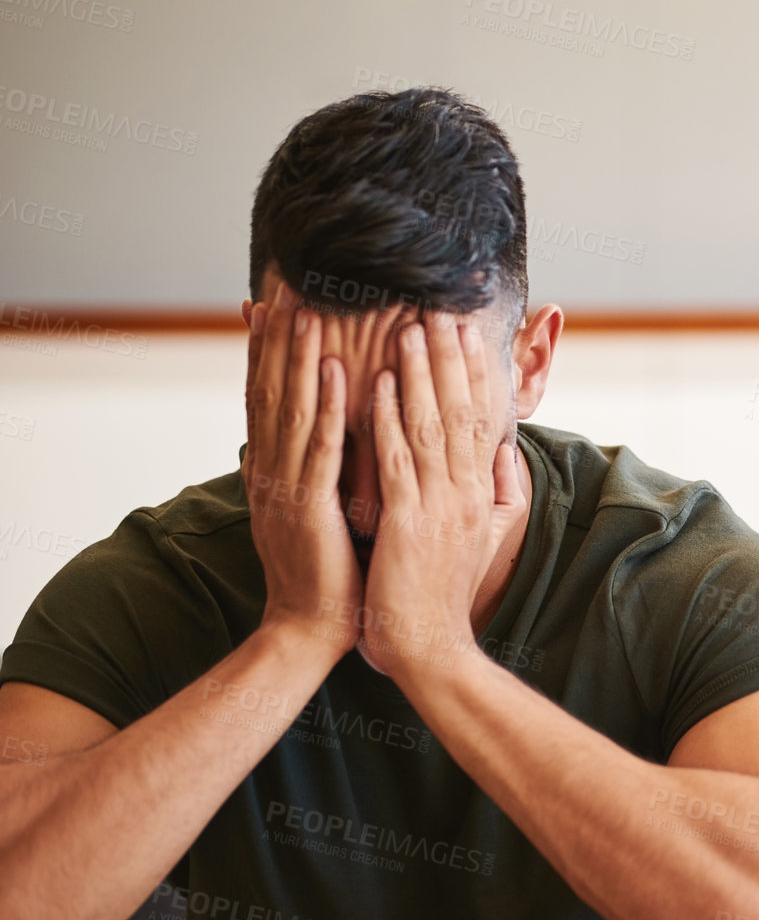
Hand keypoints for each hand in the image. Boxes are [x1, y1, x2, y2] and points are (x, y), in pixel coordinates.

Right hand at [242, 282, 361, 658]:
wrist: (312, 632)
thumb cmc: (325, 576)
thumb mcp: (310, 513)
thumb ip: (303, 474)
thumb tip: (286, 443)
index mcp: (273, 473)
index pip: (268, 399)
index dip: (266, 351)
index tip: (271, 305)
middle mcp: (271, 472)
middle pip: (270, 392)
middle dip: (276, 339)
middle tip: (284, 286)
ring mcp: (285, 489)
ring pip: (290, 410)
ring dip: (297, 357)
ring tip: (306, 309)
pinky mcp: (310, 509)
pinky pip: (317, 448)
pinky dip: (323, 405)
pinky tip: (331, 369)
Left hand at [357, 310, 524, 676]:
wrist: (431, 650)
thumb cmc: (447, 597)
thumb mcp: (485, 538)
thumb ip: (500, 492)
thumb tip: (507, 452)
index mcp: (478, 494)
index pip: (478, 420)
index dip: (472, 373)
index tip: (465, 331)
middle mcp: (463, 493)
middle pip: (459, 411)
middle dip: (448, 358)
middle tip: (438, 310)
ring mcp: (437, 506)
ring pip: (430, 426)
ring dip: (421, 374)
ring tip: (409, 329)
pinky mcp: (406, 523)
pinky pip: (398, 462)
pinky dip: (391, 422)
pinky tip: (383, 386)